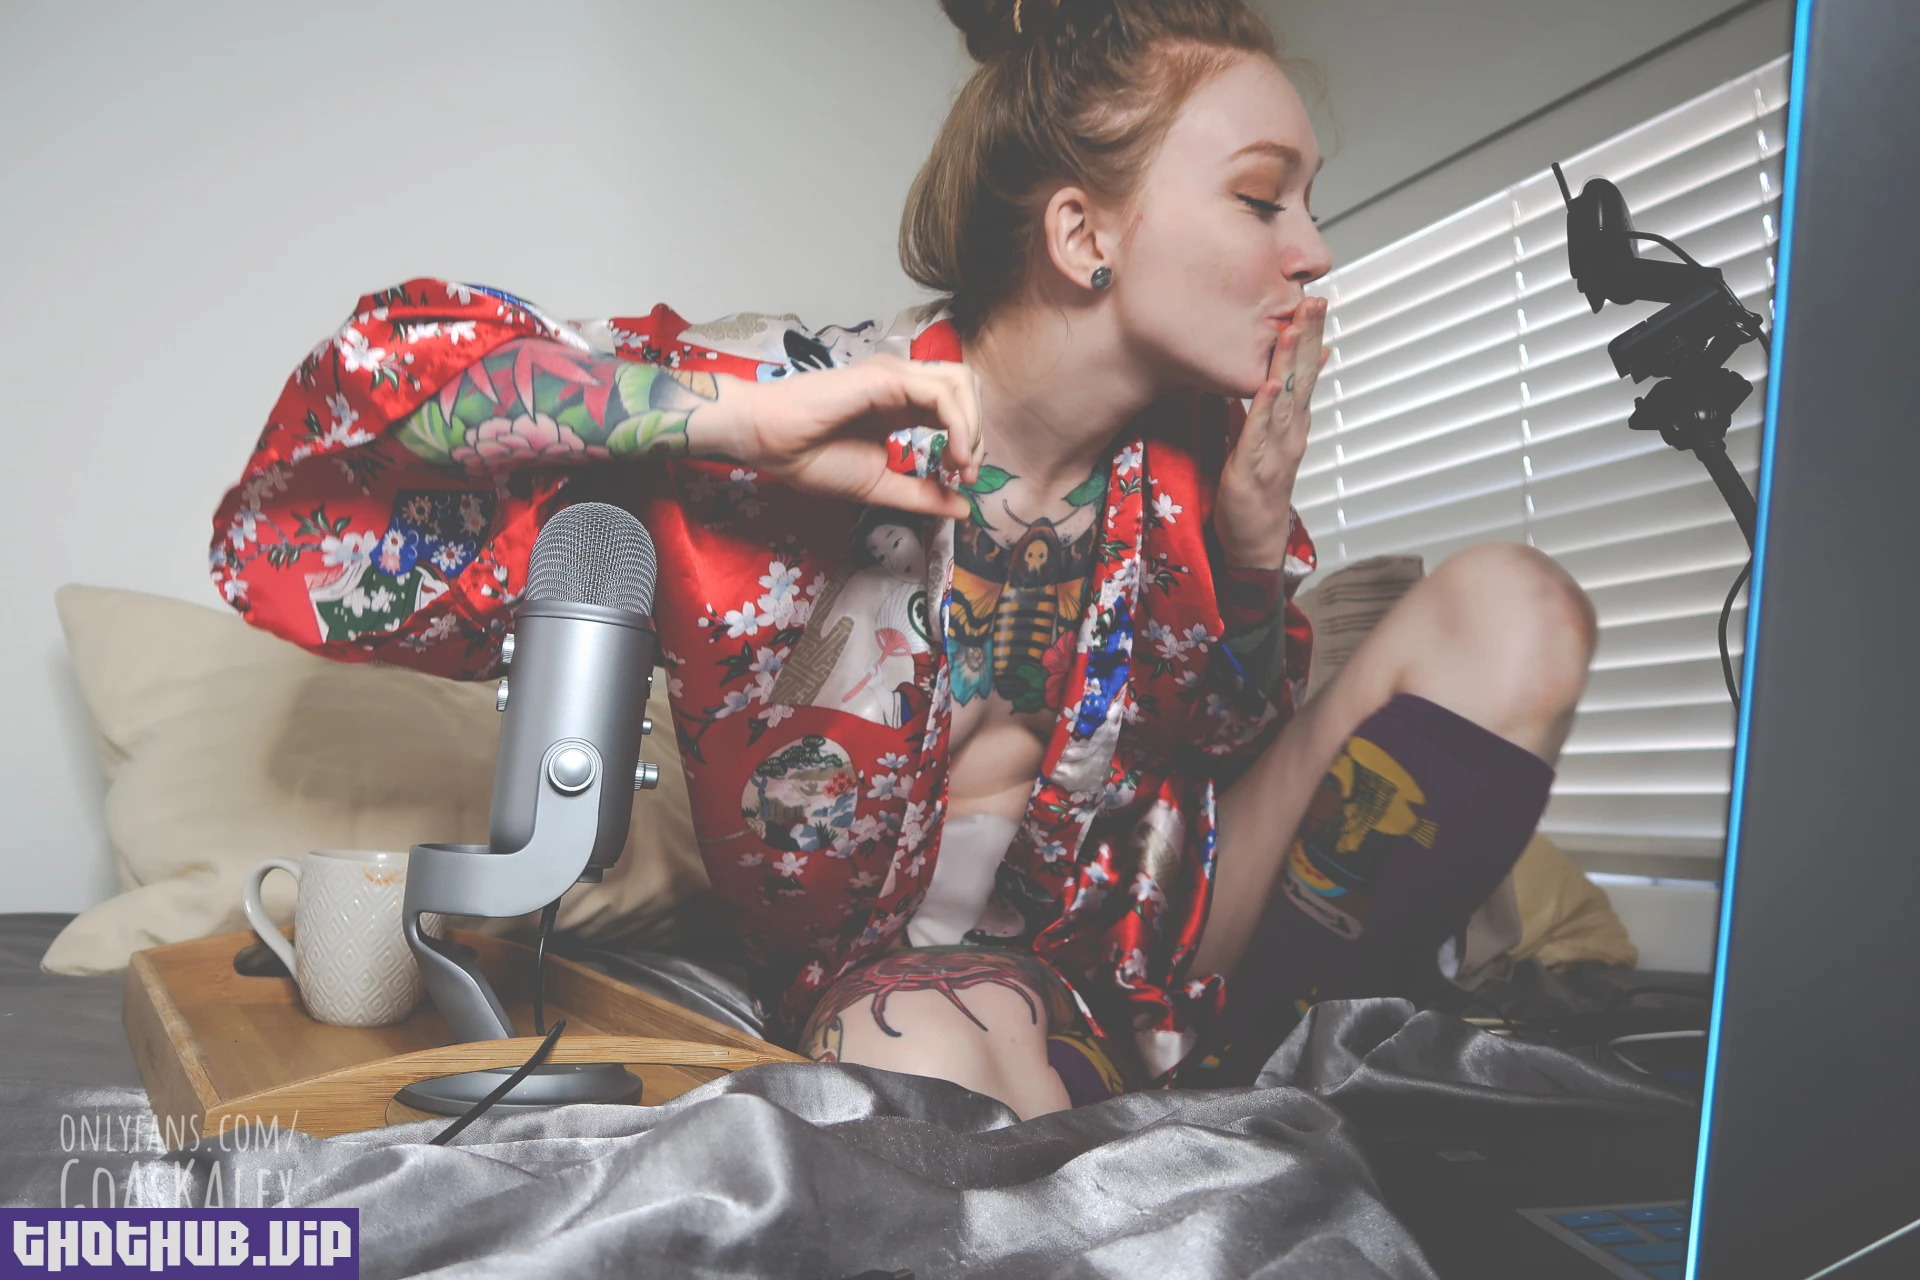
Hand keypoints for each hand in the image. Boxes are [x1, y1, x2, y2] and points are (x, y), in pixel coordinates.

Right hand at [710, 355, 982, 519]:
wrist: (770, 443)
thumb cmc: (811, 459)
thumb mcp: (879, 486)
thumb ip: (922, 495)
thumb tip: (965, 509)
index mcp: (902, 405)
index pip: (956, 407)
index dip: (971, 441)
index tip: (963, 481)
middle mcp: (903, 383)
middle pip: (967, 387)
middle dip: (979, 430)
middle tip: (967, 472)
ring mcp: (895, 376)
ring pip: (960, 383)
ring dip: (974, 425)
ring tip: (963, 464)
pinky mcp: (887, 378)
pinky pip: (940, 392)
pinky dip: (959, 425)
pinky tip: (954, 457)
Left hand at [1213, 296, 1326, 567]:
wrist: (1255, 539)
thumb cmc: (1258, 490)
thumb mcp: (1269, 439)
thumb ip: (1276, 407)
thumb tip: (1277, 375)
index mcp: (1293, 424)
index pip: (1306, 373)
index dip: (1312, 337)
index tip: (1315, 302)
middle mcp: (1290, 433)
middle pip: (1302, 378)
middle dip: (1307, 338)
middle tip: (1313, 300)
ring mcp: (1274, 450)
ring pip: (1284, 400)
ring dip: (1289, 364)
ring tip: (1291, 329)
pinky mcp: (1252, 469)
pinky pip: (1258, 434)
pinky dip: (1265, 409)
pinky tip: (1270, 386)